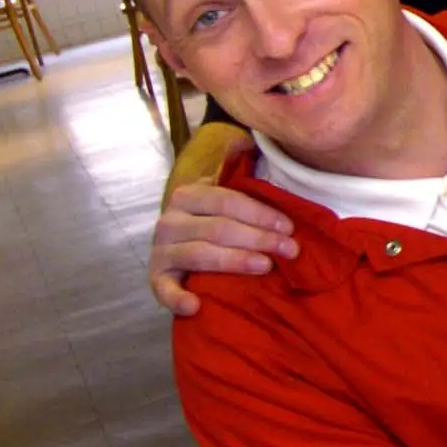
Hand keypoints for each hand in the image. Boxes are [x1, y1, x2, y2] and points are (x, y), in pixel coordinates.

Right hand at [147, 124, 294, 316]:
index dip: (260, 213)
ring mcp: (161, 250)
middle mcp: (170, 220)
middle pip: (219, 228)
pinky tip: (196, 305)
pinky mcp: (157, 277)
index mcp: (189, 195)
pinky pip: (163, 289)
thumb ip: (237, 167)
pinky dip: (176, 298)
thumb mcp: (227, 192)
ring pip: (200, 254)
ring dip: (234, 261)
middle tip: (290, 249)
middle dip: (259, 238)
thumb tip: (248, 141)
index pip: (228, 201)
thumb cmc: (217, 219)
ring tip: (265, 267)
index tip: (290, 227)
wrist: (181, 245)